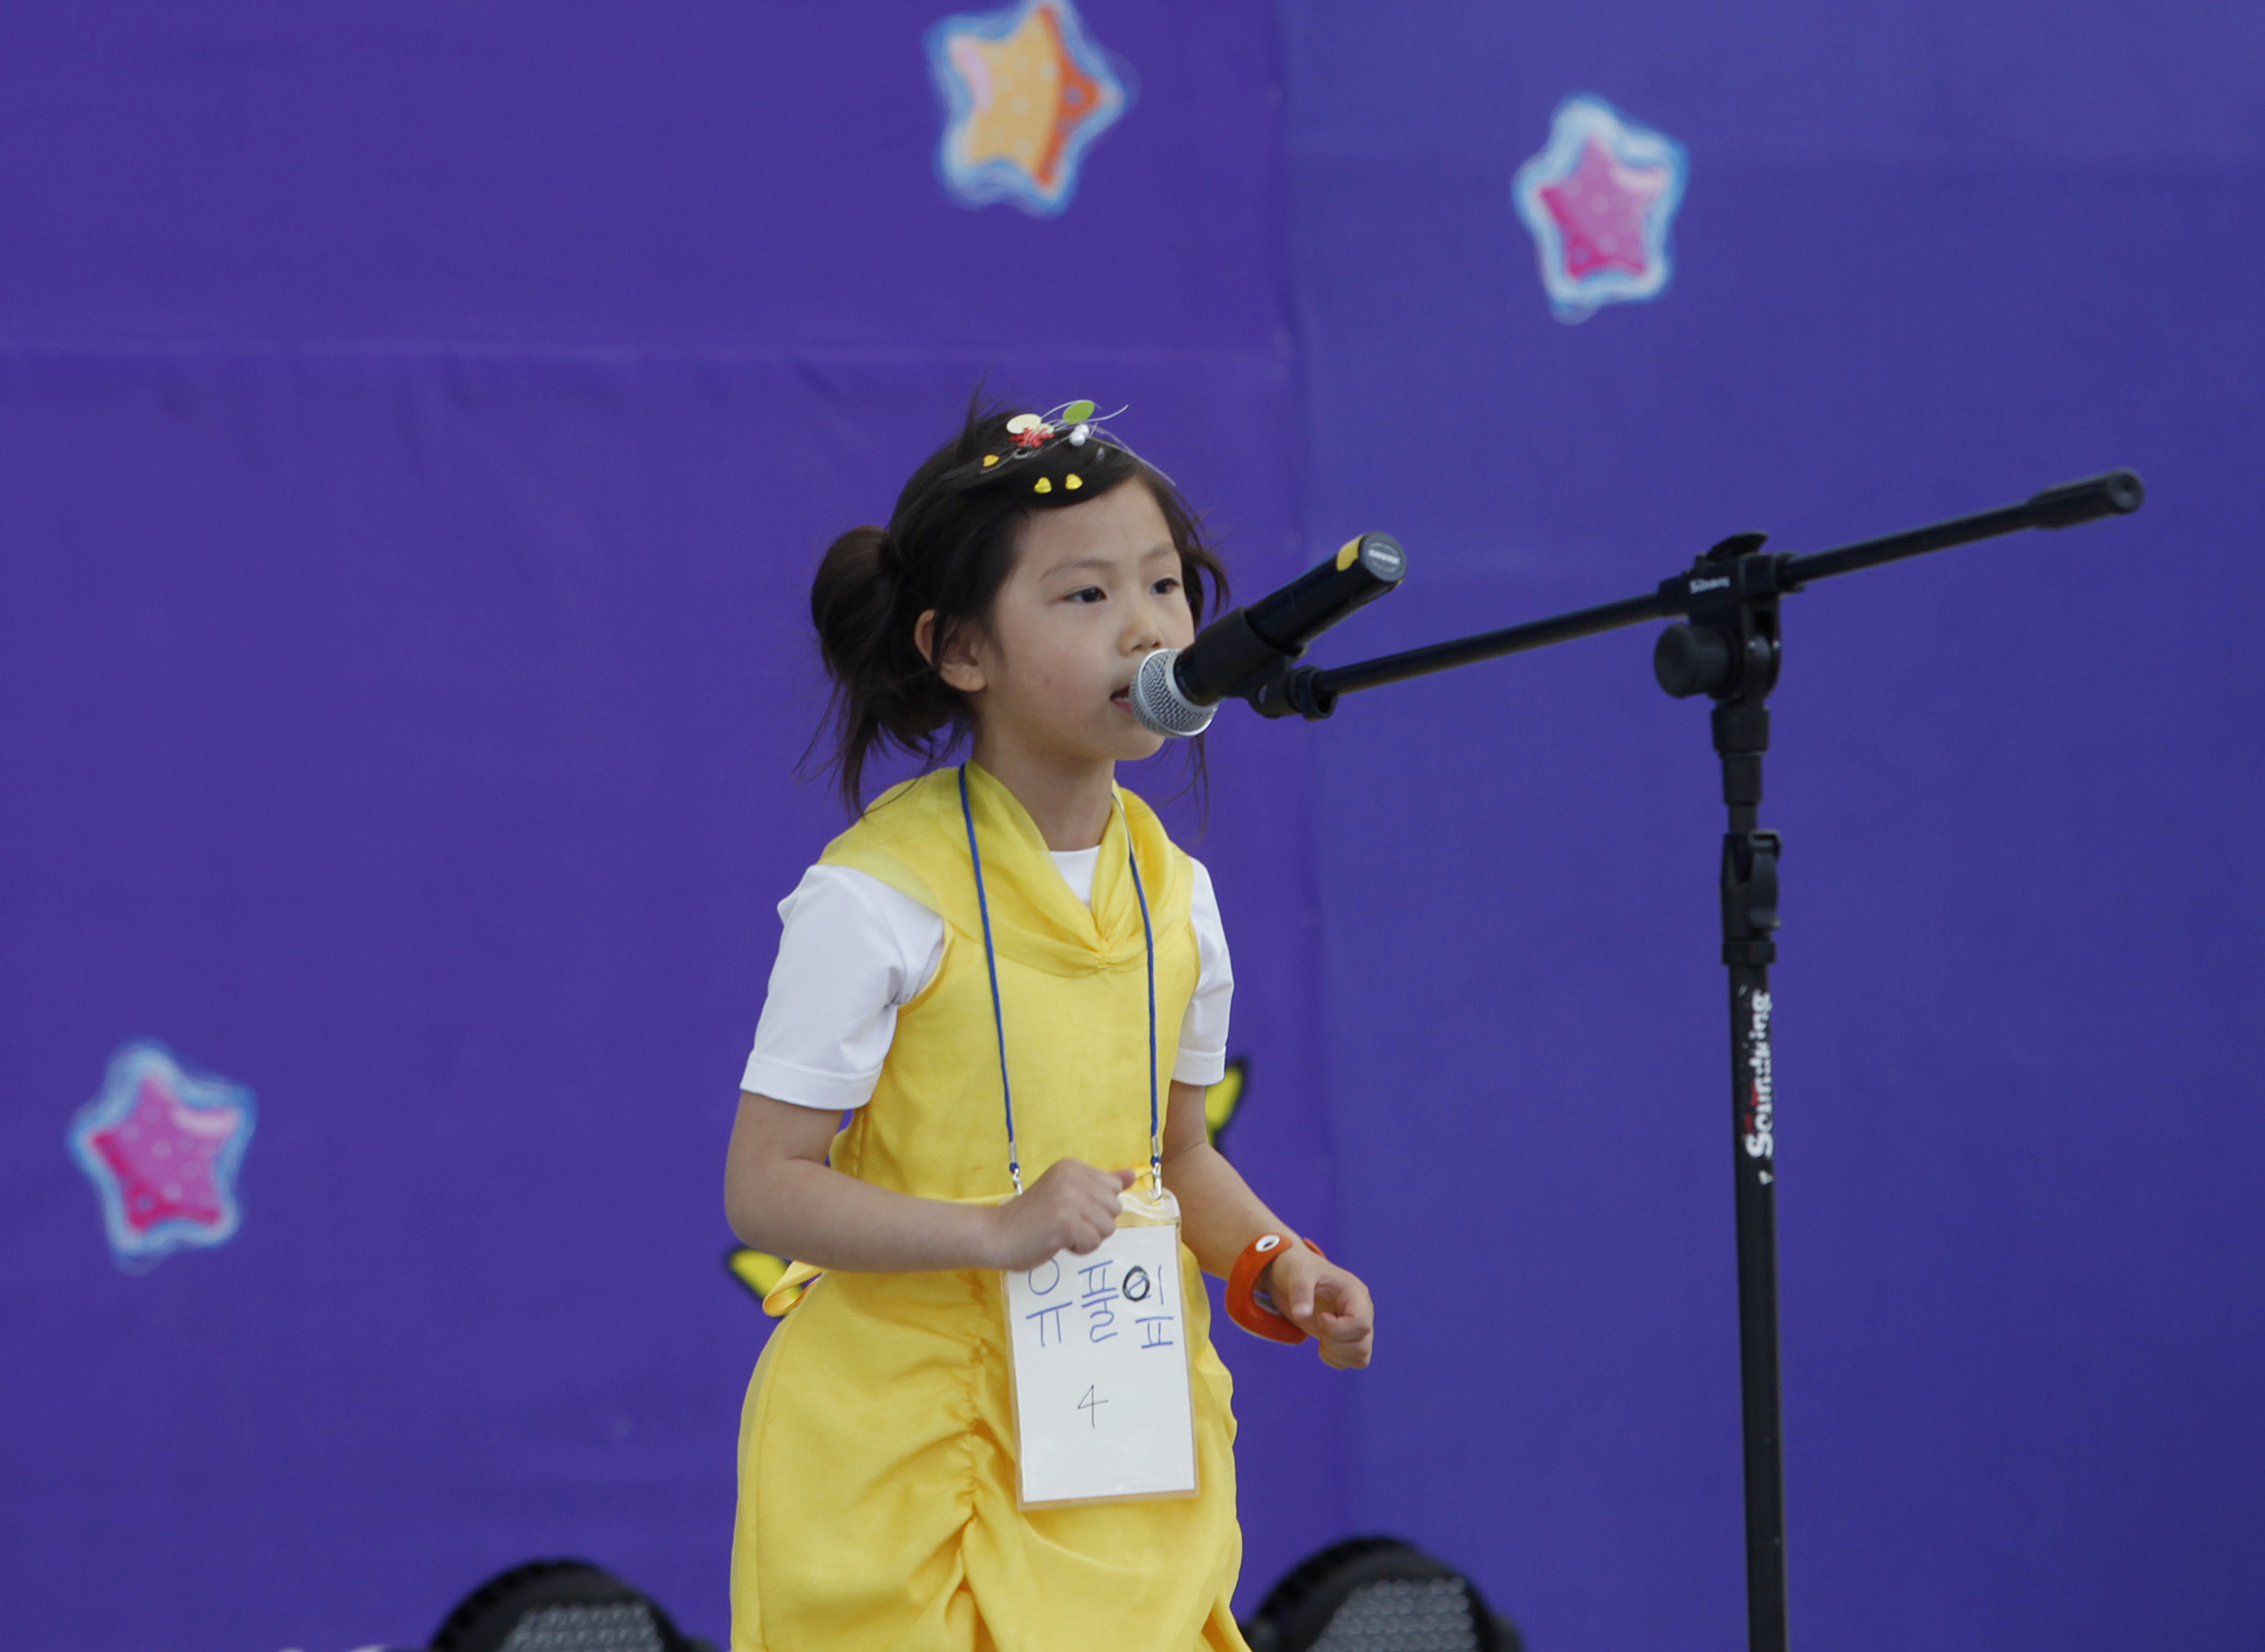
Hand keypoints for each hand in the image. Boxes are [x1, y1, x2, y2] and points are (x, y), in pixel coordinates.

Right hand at [986, 1160, 1134, 1271]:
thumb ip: (1101, 1183)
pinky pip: (1093, 1242)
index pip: (1113, 1190)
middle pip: (1115, 1209)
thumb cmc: (1032, 1218)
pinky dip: (1078, 1248)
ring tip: (1060, 1232)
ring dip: (1086, 1238)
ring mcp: (1069, 1198)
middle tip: (1064, 1223)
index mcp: (1073, 1167)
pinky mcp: (1066, 1221)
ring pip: (1108, 1228)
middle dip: (1094, 1224)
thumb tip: (1132, 1175)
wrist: (996, 1234)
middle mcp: (1072, 1177)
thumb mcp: (1067, 1193)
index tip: (1068, 1209)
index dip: (1095, 1208)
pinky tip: (1057, 1241)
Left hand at [1261, 1246, 1373, 1368]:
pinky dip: (1336, 1359)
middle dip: (1334, 1342)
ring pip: (1362, 1357)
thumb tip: (1301, 1315)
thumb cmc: (1301, 1270)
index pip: (1361, 1324)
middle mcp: (1363, 1311)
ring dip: (1336, 1353)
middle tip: (1318, 1324)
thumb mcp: (1298, 1274)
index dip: (1337, 1328)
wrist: (1297, 1275)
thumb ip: (1300, 1291)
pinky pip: (1354, 1361)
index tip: (1320, 1316)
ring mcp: (1358, 1326)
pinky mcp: (1351, 1338)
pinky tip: (1323, 1344)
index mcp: (1356, 1294)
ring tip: (1321, 1336)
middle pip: (1362, 1344)